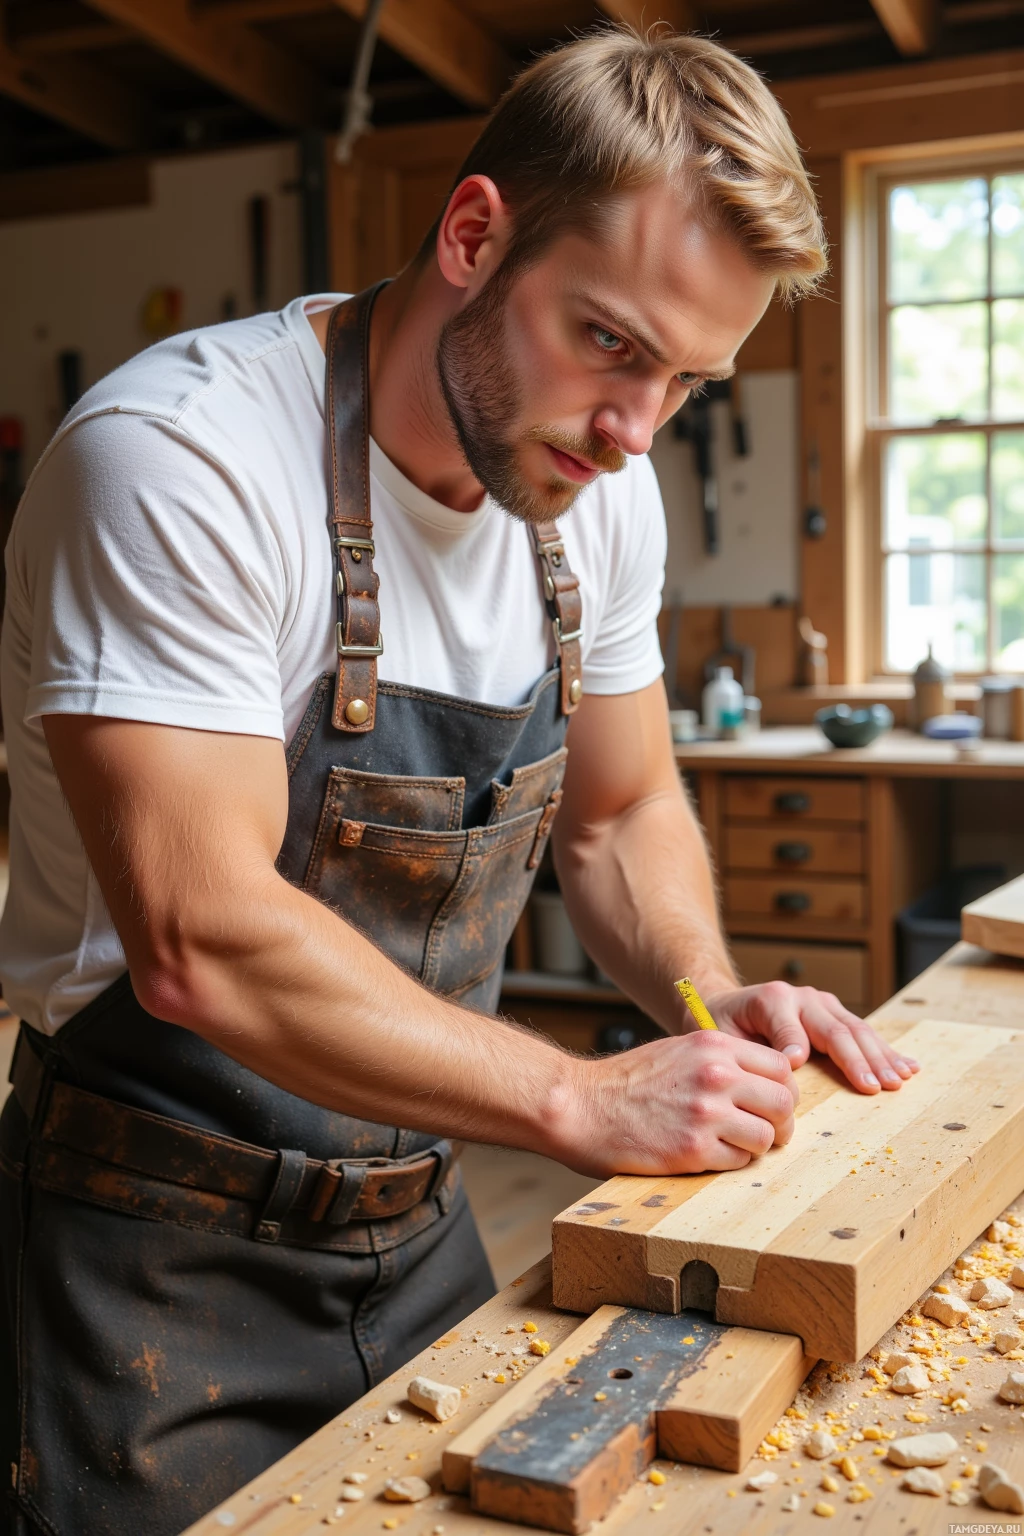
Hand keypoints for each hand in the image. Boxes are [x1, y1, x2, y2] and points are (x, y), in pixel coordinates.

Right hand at [565, 1030, 798, 1176]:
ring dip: (756, 1146)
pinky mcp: (694, 1149)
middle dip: (780, 1122)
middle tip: (766, 1133)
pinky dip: (731, 1163)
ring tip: (733, 1146)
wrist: (580, 1105)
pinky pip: (739, 1162)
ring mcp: (707, 1112)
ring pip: (767, 1136)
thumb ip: (720, 1061)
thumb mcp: (677, 1051)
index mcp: (713, 1045)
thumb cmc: (625, 1082)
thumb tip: (760, 1084)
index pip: (782, 1067)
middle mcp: (716, 1074)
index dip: (782, 1090)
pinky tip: (708, 1155)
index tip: (771, 1104)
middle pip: (784, 1102)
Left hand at [703, 981, 919, 1094]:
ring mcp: (822, 1003)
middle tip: (878, 1088)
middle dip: (859, 1060)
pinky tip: (909, 1065)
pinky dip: (887, 1051)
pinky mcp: (834, 1013)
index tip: (812, 1074)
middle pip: (836, 1031)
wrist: (725, 1006)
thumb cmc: (722, 1027)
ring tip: (899, 1079)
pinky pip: (863, 1033)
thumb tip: (794, 1061)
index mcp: (773, 1000)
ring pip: (857, 1031)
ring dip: (881, 1057)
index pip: (795, 1031)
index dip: (802, 1051)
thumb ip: (750, 1046)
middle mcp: (802, 997)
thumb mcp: (722, 1035)